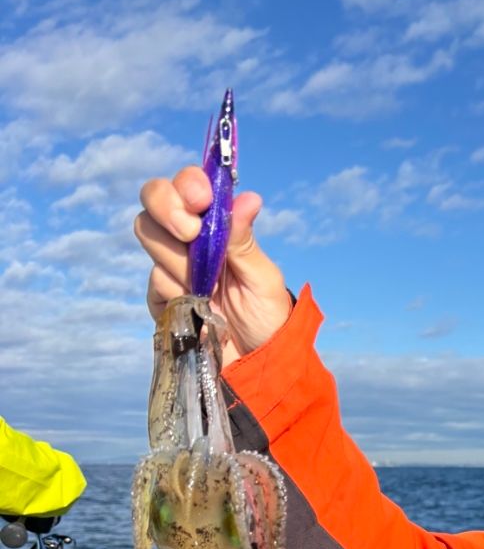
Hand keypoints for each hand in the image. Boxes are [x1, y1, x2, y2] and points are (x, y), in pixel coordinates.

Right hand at [135, 166, 291, 365]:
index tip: (201, 200)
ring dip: (180, 263)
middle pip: (153, 201)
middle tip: (191, 236)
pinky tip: (197, 309)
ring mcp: (171, 267)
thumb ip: (245, 241)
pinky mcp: (160, 297)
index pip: (187, 186)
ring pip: (151, 240)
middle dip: (168, 211)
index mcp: (216, 226)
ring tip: (208, 289)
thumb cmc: (268, 317)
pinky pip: (154, 283)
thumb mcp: (263, 279)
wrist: (255, 364)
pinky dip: (175, 294)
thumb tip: (248, 198)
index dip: (186, 184)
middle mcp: (189, 239)